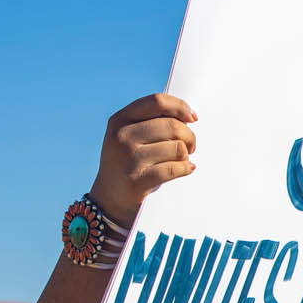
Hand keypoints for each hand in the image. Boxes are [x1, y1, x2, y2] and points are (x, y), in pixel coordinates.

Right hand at [88, 94, 198, 220]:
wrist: (109, 200)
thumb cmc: (128, 163)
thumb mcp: (129, 137)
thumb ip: (152, 121)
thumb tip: (188, 116)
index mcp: (119, 120)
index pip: (157, 101)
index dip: (180, 107)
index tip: (193, 118)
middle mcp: (121, 137)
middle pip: (171, 125)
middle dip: (188, 136)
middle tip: (191, 146)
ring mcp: (128, 159)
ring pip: (177, 147)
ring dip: (186, 154)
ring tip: (182, 160)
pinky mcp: (138, 181)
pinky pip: (175, 168)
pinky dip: (186, 168)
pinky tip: (186, 169)